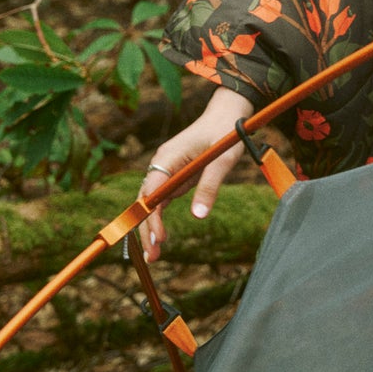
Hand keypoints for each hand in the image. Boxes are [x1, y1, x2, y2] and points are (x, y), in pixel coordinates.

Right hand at [137, 86, 255, 262]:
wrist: (227, 115)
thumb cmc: (225, 134)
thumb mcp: (222, 160)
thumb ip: (209, 186)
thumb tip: (199, 216)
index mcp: (167, 158)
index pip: (151, 192)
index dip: (151, 217)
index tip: (158, 238)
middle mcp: (161, 165)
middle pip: (145, 201)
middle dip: (146, 229)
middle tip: (152, 257)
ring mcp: (166, 170)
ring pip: (151, 203)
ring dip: (150, 228)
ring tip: (154, 255)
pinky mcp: (174, 176)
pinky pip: (162, 200)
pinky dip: (159, 219)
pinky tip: (160, 238)